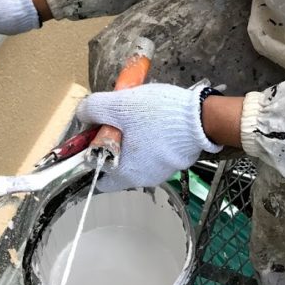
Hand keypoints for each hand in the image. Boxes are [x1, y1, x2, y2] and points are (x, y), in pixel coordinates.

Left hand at [76, 83, 221, 191]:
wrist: (201, 118)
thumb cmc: (157, 115)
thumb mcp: (120, 105)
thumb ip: (95, 108)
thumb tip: (83, 114)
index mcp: (123, 173)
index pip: (96, 173)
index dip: (90, 151)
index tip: (96, 130)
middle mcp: (141, 179)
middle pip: (116, 163)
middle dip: (113, 143)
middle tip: (118, 119)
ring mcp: (160, 172)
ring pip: (136, 157)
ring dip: (133, 139)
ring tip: (139, 114)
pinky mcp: (175, 161)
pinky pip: (154, 152)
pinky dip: (150, 139)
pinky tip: (156, 120)